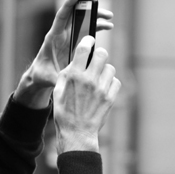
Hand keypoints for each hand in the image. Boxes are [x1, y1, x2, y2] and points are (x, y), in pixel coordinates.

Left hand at [13, 0, 112, 108]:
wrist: (41, 75)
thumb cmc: (42, 74)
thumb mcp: (49, 77)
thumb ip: (58, 78)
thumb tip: (69, 82)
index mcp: (53, 36)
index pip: (62, 14)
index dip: (71, 2)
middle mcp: (61, 33)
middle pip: (76, 15)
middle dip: (91, 9)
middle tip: (106, 12)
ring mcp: (68, 36)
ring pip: (83, 21)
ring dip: (96, 17)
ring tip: (110, 18)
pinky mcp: (74, 41)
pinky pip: (86, 29)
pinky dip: (97, 26)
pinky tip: (107, 26)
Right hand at [53, 37, 120, 153]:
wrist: (77, 133)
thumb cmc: (64, 112)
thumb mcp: (58, 90)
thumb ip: (67, 73)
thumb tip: (76, 60)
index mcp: (74, 75)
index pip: (84, 48)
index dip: (88, 41)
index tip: (89, 40)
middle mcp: (89, 79)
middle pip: (102, 53)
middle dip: (99, 54)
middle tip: (95, 60)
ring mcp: (101, 89)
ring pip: (110, 68)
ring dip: (104, 71)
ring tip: (98, 79)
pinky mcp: (110, 97)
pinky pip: (115, 82)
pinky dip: (110, 83)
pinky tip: (103, 89)